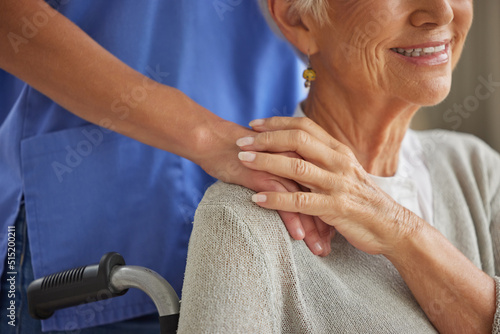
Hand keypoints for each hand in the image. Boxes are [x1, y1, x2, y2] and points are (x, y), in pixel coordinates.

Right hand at [196, 119, 331, 255]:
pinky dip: (292, 219)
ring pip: (305, 200)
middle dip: (328, 223)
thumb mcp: (269, 159)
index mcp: (300, 155)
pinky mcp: (263, 175)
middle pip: (319, 195)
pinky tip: (298, 236)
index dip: (331, 210)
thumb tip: (291, 191)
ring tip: (319, 250)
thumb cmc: (240, 152)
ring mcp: (281, 167)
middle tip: (331, 246)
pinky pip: (282, 200)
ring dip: (314, 228)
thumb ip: (284, 172)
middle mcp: (296, 160)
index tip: (335, 233)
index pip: (324, 186)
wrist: (213, 139)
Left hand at [237, 117, 421, 255]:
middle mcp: (338, 162)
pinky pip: (301, 202)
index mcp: (339, 151)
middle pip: (298, 141)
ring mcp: (337, 184)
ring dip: (266, 163)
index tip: (254, 124)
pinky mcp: (336, 208)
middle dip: (266, 138)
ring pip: (297, 167)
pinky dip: (277, 199)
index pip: (305, 127)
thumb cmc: (362, 199)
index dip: (278, 123)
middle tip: (240, 141)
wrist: (391, 226)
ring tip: (242, 161)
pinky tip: (257, 199)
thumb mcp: (345, 172)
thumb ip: (323, 159)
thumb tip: (296, 148)